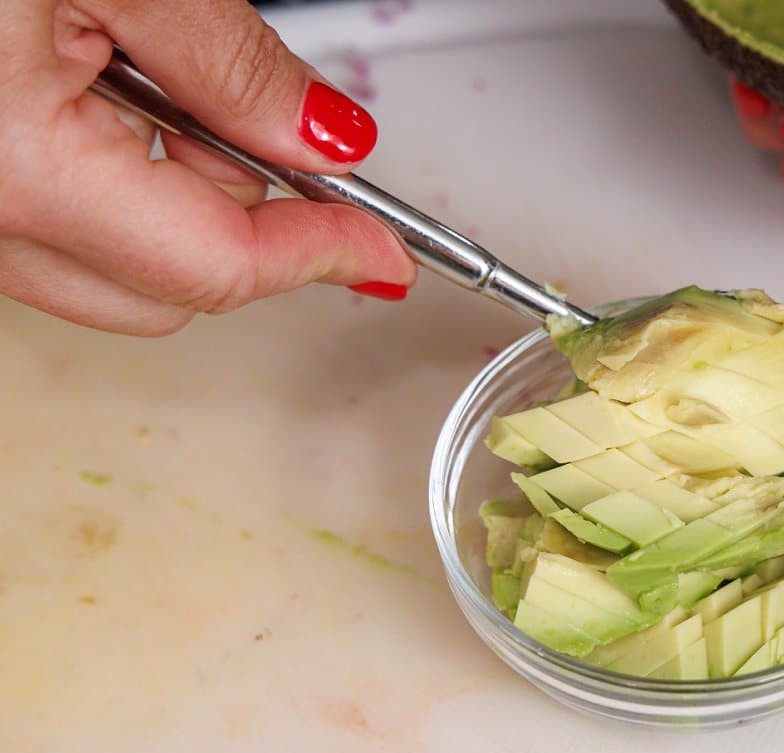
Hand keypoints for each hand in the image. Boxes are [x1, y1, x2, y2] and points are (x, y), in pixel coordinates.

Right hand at [0, 0, 415, 335]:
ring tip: (166, 82)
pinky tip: (106, 94)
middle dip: (248, 231)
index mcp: (11, 165)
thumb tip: (324, 137)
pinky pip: (47, 226)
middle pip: (167, 291)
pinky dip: (107, 181)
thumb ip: (232, 63)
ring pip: (107, 268)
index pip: (220, 264)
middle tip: (289, 150)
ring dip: (173, 203)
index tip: (380, 246)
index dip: (321, 253)